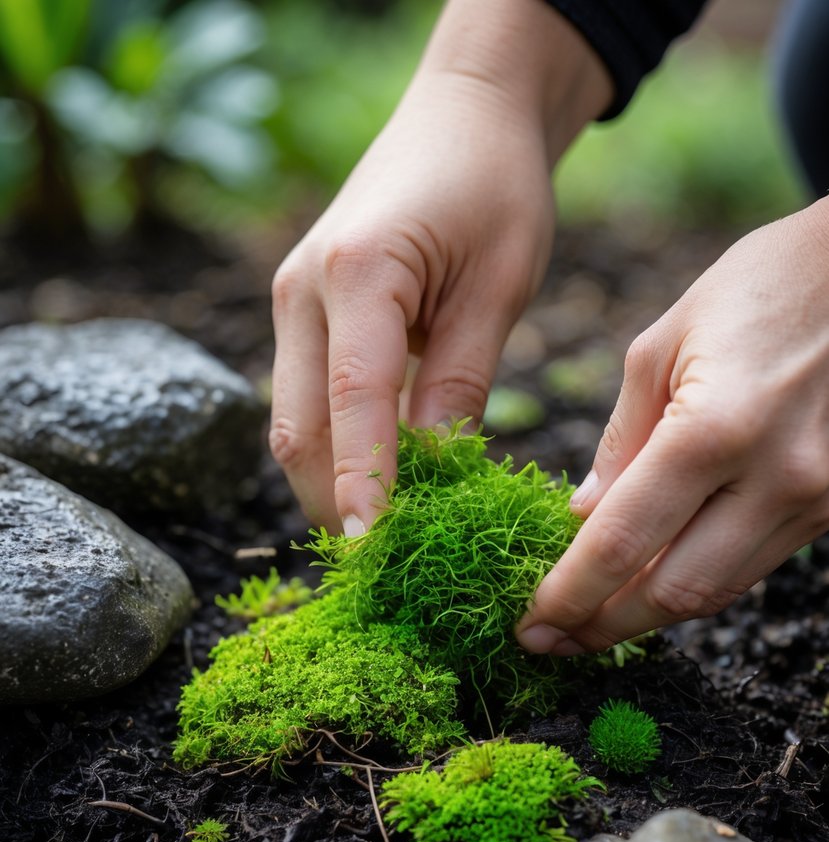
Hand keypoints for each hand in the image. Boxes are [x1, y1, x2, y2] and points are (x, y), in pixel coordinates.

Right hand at [270, 0, 609, 532]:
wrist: (463, 112)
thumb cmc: (495, 185)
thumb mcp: (499, 287)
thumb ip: (459, 382)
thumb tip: (435, 479)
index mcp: (358, 272)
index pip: (352, 403)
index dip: (363, 485)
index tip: (376, 552)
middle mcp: (302, 288)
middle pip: (299, 429)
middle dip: (336, 502)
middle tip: (388, 564)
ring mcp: (291, 299)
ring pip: (293, 422)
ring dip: (332, 482)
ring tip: (385, 536)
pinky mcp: (301, 311)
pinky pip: (306, 399)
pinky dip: (337, 447)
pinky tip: (378, 481)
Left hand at [517, 200, 828, 654]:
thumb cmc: (758, 288)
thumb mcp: (662, 346)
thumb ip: (620, 443)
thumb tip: (582, 521)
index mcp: (716, 428)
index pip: (622, 542)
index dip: (570, 595)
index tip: (531, 623)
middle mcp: (776, 477)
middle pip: (674, 592)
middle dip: (604, 628)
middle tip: (552, 642)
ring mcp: (817, 499)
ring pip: (718, 592)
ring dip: (649, 616)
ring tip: (592, 623)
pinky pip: (751, 565)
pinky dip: (696, 581)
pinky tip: (652, 582)